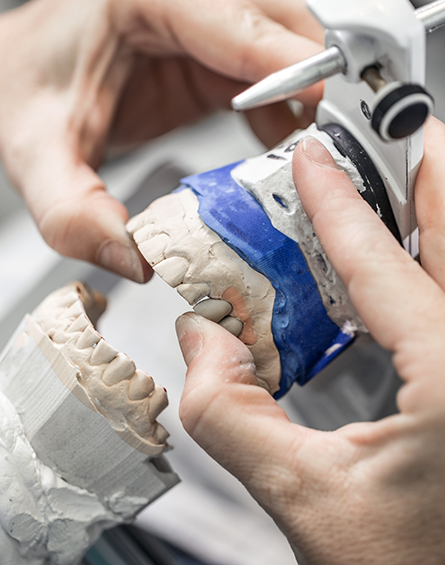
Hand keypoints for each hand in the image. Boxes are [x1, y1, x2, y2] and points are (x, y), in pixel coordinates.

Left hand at [0, 0, 321, 280]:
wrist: (9, 85)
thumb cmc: (21, 101)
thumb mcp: (37, 161)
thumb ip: (75, 214)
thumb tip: (140, 262)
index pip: (231, 16)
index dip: (286, 62)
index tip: (325, 104)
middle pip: (280, 18)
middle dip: (317, 77)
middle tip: (334, 143)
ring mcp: (200, 23)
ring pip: (289, 44)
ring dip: (313, 97)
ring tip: (322, 156)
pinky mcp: (210, 55)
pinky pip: (273, 76)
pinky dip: (292, 113)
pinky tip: (288, 154)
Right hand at [176, 117, 444, 563]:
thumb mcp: (298, 495)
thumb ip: (227, 410)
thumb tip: (202, 342)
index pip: (385, 264)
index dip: (337, 204)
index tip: (313, 161)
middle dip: (422, 166)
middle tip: (388, 128)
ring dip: (433, 206)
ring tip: (396, 177)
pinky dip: (432, 260)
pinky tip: (403, 260)